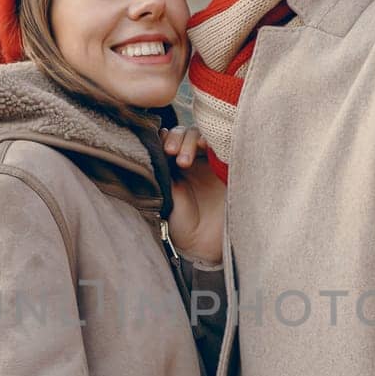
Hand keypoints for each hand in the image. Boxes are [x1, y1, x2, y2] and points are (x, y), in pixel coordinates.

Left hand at [161, 126, 224, 265]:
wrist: (203, 242)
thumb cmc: (178, 222)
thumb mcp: (162, 195)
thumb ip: (158, 170)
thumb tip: (148, 146)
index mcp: (172, 164)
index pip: (168, 138)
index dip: (164, 138)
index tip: (161, 149)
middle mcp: (191, 159)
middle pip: (184, 133)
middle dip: (177, 139)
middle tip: (171, 153)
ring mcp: (210, 161)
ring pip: (201, 135)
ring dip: (191, 140)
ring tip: (185, 159)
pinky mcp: (227, 165)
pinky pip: (221, 144)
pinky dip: (213, 140)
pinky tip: (206, 145)